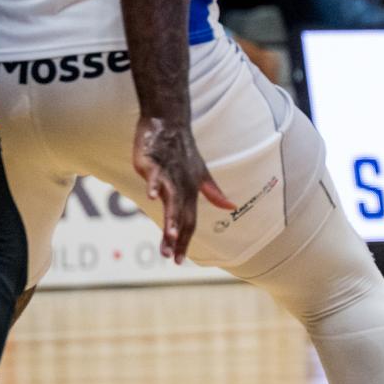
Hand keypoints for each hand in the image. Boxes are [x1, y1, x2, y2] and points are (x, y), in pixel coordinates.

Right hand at [132, 116, 232, 263]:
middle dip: (176, 237)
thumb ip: (213, 191)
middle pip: (180, 215)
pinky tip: (152, 196)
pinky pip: (154, 175)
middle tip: (172, 257)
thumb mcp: (199, 173)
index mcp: (190, 191)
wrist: (169, 122)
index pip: (189, 221)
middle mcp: (181, 185)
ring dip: (170, 217)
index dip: (185, 241)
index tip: (179, 261)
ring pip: (170, 199)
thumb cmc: (182, 151)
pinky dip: (154, 185)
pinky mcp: (153, 163)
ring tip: (169, 235)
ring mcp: (167, 174)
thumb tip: (232, 205)